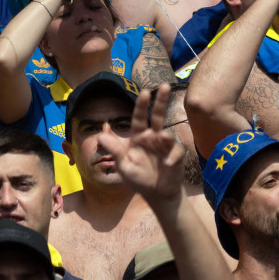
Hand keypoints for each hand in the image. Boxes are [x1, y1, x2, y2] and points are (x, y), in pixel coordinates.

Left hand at [103, 85, 184, 203]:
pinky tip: (167, 164)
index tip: (144, 92)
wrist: (156, 194)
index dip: (141, 105)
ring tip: (163, 138)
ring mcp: (165, 146)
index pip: (138, 118)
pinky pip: (175, 152)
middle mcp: (152, 138)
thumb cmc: (138, 177)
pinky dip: (171, 157)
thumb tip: (102, 130)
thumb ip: (114, 148)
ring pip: (167, 133)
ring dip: (165, 136)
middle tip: (164, 85)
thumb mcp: (122, 165)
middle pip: (157, 116)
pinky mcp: (176, 156)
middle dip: (160, 100)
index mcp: (138, 137)